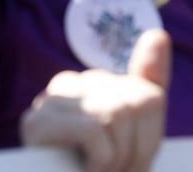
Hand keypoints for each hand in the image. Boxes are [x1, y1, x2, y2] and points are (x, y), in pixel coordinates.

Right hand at [21, 30, 170, 171]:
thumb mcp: (136, 141)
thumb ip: (148, 87)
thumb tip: (157, 34)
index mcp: (97, 86)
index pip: (149, 97)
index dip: (150, 142)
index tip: (131, 165)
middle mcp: (71, 84)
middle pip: (138, 103)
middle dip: (136, 153)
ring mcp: (50, 101)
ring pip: (117, 114)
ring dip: (117, 162)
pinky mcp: (35, 123)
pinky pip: (94, 130)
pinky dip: (99, 163)